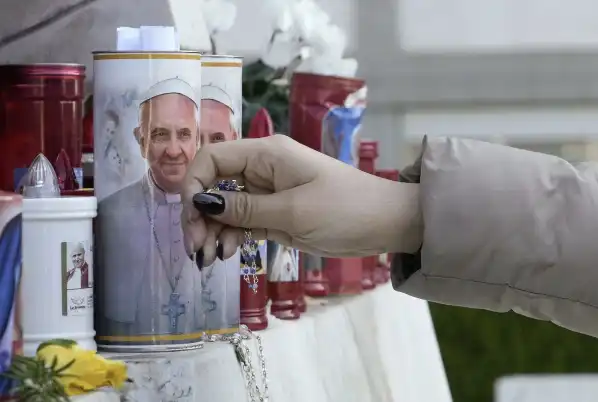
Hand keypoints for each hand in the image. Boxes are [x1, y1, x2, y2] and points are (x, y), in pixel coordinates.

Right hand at [181, 135, 421, 266]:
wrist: (386, 224)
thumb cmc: (344, 210)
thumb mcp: (292, 211)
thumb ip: (245, 209)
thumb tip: (202, 203)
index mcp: (266, 154)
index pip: (213, 157)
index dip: (194, 184)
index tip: (191, 218)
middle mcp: (262, 169)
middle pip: (215, 184)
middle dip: (199, 215)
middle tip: (196, 249)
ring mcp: (268, 192)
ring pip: (225, 207)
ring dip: (212, 230)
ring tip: (209, 258)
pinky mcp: (276, 214)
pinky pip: (242, 222)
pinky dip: (230, 236)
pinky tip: (225, 254)